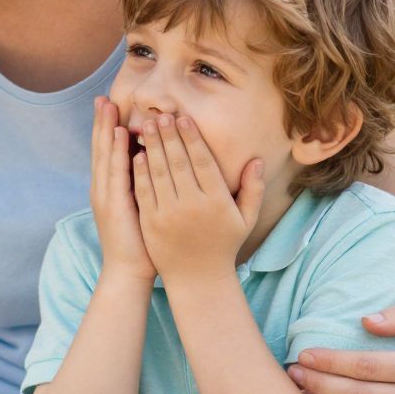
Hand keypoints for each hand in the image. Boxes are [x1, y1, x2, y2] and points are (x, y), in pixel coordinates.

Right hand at [89, 96, 153, 282]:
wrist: (129, 272)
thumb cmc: (140, 243)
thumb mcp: (139, 208)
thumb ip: (140, 185)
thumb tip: (149, 163)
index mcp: (108, 189)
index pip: (106, 153)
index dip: (106, 129)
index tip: (110, 105)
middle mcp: (102, 189)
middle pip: (100, 149)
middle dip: (101, 123)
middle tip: (103, 97)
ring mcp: (105, 196)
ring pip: (105, 155)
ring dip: (106, 129)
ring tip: (108, 105)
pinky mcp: (113, 204)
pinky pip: (116, 172)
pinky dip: (117, 151)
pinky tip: (121, 134)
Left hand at [132, 115, 262, 286]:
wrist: (198, 279)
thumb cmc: (223, 246)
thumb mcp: (245, 220)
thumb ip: (253, 189)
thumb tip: (257, 161)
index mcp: (217, 201)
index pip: (203, 161)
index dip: (192, 138)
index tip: (184, 118)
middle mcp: (192, 205)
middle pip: (178, 162)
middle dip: (168, 135)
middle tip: (161, 115)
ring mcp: (169, 214)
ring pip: (159, 172)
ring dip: (152, 146)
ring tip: (147, 126)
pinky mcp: (151, 223)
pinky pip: (145, 191)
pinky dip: (140, 171)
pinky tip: (138, 154)